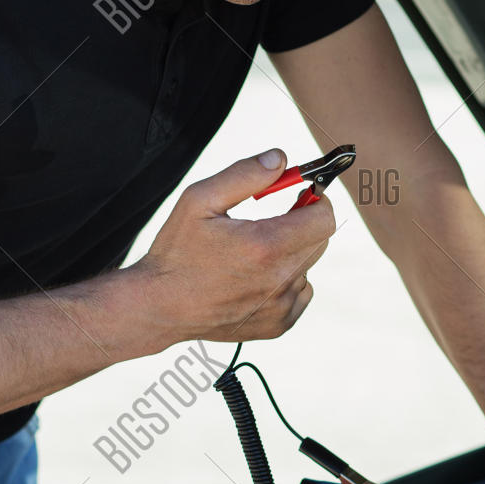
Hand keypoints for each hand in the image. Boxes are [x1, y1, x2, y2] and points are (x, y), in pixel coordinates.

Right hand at [136, 150, 334, 345]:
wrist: (160, 307)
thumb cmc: (176, 253)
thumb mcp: (199, 200)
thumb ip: (244, 174)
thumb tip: (279, 159)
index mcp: (265, 245)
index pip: (324, 219)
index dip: (317, 201)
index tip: (303, 195)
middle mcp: (279, 280)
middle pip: (319, 241)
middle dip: (302, 225)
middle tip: (275, 220)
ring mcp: (281, 306)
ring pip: (307, 267)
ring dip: (291, 254)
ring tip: (252, 255)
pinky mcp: (279, 324)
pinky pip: (300, 293)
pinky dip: (286, 282)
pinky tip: (254, 279)